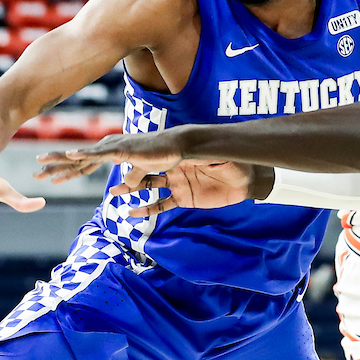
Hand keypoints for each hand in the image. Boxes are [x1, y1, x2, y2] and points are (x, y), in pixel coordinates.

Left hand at [36, 130, 184, 193]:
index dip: (65, 170)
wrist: (175, 146)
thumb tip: (121, 189)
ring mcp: (112, 147)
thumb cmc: (160, 156)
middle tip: (35, 171)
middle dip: (55, 165)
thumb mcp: (141, 172)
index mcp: (109, 153)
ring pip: (82, 155)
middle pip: (76, 159)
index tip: (48, 175)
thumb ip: (130, 180)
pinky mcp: (121, 149)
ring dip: (61, 159)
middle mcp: (107, 147)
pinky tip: (70, 155)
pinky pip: (99, 154)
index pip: (82, 164)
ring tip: (42, 161)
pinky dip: (84, 154)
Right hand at [124, 161, 259, 217]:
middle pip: (146, 170)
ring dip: (131, 189)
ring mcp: (178, 184)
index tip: (117, 154)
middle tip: (112, 177)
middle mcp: (175, 168)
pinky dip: (147, 210)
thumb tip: (193, 146)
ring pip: (149, 187)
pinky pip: (162, 205)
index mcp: (179, 155)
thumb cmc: (235, 163)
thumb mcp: (219, 155)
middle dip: (128, 173)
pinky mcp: (184, 199)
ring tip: (114, 191)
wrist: (247, 181)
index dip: (136, 156)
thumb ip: (203, 153)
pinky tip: (132, 213)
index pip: (153, 155)